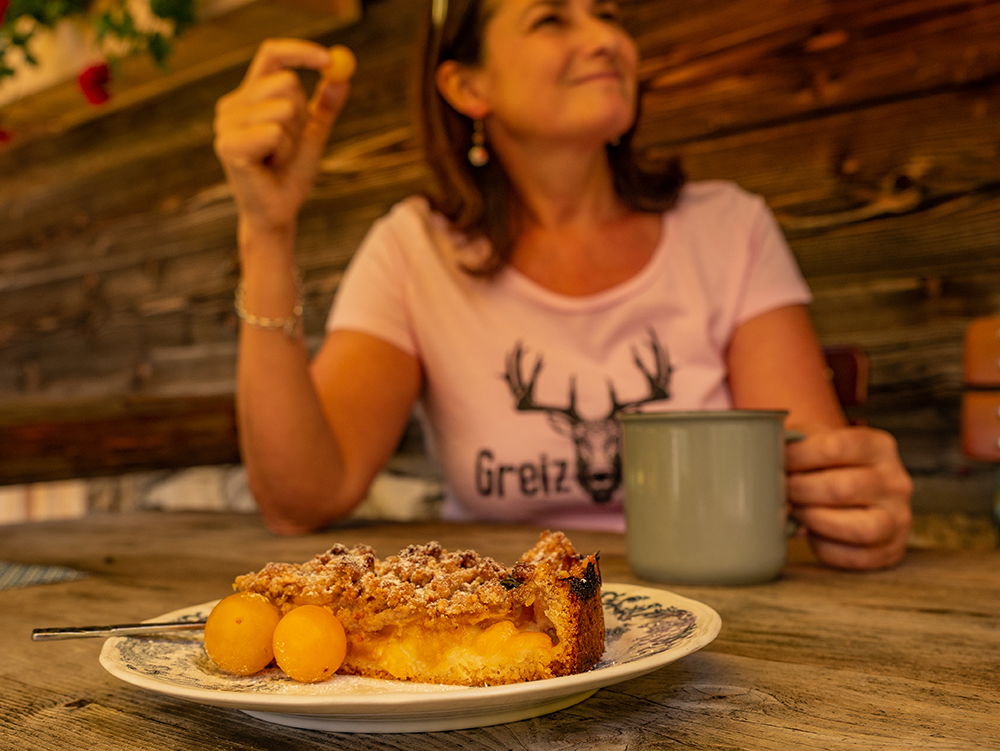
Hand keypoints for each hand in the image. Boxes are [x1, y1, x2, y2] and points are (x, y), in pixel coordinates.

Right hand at [213, 39, 351, 235]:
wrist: (278, 211)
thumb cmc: (290, 174)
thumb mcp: (312, 135)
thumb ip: (324, 107)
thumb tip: (342, 77)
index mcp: (250, 96)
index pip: (271, 55)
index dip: (300, 51)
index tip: (328, 59)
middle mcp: (232, 105)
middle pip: (285, 82)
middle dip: (301, 115)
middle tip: (290, 143)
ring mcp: (226, 124)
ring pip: (283, 109)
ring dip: (292, 138)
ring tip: (279, 157)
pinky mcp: (228, 145)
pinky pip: (273, 131)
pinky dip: (283, 151)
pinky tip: (271, 166)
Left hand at [785, 425, 912, 569]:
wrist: (856, 486)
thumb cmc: (826, 462)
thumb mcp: (817, 439)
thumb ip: (794, 441)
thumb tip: (761, 450)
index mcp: (878, 446)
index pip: (835, 448)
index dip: (797, 457)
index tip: (777, 461)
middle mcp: (895, 482)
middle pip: (842, 488)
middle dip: (800, 491)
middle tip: (780, 491)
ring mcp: (898, 518)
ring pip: (858, 527)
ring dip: (815, 521)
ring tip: (796, 512)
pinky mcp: (891, 550)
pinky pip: (856, 557)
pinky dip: (826, 548)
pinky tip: (810, 533)